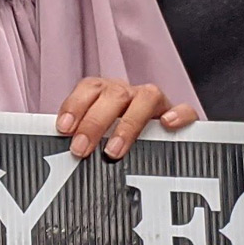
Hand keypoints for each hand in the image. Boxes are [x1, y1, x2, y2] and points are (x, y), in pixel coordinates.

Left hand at [57, 78, 197, 159]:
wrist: (157, 136)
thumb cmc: (115, 140)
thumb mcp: (95, 138)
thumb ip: (80, 140)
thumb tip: (58, 156)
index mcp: (106, 93)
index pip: (89, 88)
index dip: (75, 105)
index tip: (64, 128)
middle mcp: (130, 94)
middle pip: (114, 94)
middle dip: (94, 122)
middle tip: (80, 149)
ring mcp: (155, 104)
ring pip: (147, 97)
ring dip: (128, 124)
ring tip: (113, 151)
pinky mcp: (179, 116)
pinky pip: (185, 109)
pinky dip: (178, 115)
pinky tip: (167, 125)